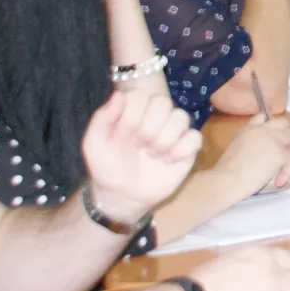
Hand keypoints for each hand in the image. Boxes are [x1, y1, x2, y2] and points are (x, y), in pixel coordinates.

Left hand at [80, 87, 201, 222]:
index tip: (122, 135)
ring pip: (181, 117)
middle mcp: (156, 116)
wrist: (122, 195)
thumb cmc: (107, 166)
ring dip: (163, 140)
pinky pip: (195, 137)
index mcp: (134, 110)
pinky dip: (180, 151)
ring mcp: (174, 131)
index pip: (140, 95)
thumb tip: (119, 95)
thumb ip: (101, 118)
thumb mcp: (94, 144)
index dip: (131, 115)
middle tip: (137, 145)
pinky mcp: (188, 148)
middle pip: (163, 102)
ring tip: (152, 154)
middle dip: (147, 128)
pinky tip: (167, 161)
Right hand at [218, 114, 289, 191]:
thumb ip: (249, 144)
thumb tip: (261, 151)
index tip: (271, 136)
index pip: (263, 117)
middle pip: (282, 123)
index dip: (270, 126)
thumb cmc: (225, 171)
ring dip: (289, 154)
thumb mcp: (235, 148)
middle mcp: (262, 130)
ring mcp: (273, 140)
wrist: (226, 180)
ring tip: (282, 169)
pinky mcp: (280, 153)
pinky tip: (279, 181)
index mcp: (248, 128)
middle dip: (286, 134)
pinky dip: (287, 171)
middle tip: (283, 150)